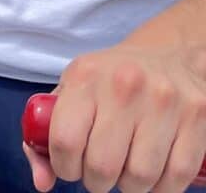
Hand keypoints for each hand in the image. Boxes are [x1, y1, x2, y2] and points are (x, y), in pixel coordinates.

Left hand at [22, 44, 205, 192]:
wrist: (169, 54)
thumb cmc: (111, 79)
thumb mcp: (73, 90)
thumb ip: (48, 133)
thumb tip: (42, 182)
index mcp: (86, 76)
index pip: (64, 139)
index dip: (63, 166)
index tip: (69, 167)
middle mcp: (124, 85)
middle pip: (102, 165)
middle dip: (96, 182)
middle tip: (98, 174)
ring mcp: (163, 101)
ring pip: (140, 177)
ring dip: (128, 186)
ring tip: (125, 171)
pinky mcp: (195, 118)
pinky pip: (175, 177)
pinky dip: (160, 188)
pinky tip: (152, 174)